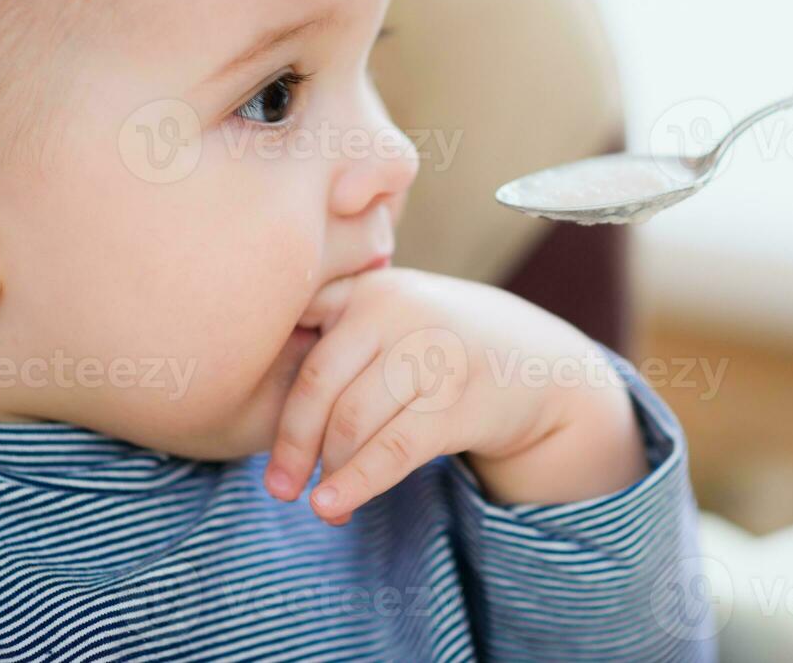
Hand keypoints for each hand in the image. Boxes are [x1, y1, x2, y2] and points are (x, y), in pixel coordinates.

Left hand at [263, 268, 647, 524]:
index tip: (246, 425)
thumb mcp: (399, 315)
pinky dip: (356, 483)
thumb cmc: (452, 347)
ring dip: (326, 470)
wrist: (545, 369)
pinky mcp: (461, 400)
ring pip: (352, 422)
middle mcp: (401, 310)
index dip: (267, 386)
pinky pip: (393, 450)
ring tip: (315, 503)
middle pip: (317, 383)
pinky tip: (334, 505)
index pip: (298, 335)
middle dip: (290, 442)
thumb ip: (339, 332)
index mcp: (373, 287)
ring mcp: (434, 352)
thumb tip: (254, 387)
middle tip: (276, 485)